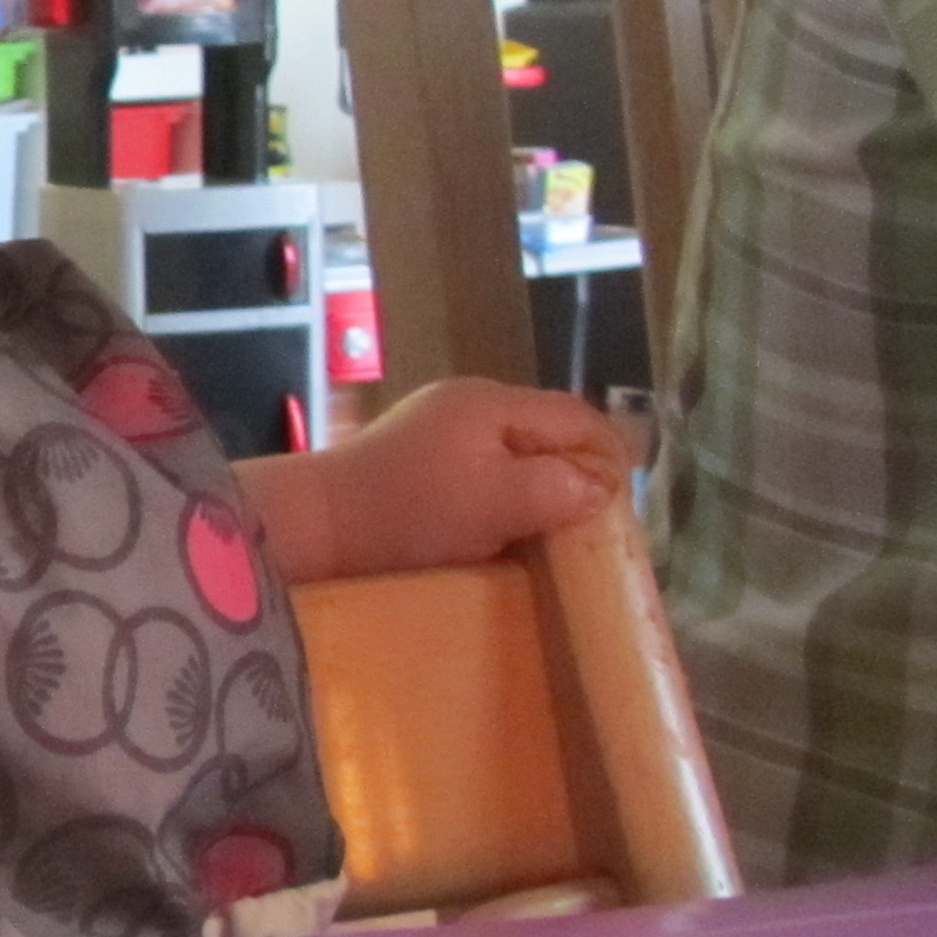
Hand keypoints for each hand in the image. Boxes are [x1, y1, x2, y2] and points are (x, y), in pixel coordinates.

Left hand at [240, 377, 624, 585]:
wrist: (316, 525)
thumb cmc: (407, 512)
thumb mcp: (493, 503)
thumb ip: (555, 489)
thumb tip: (599, 489)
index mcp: (492, 402)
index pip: (576, 416)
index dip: (608, 458)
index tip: (620, 509)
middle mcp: (470, 404)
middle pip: (548, 433)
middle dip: (575, 475)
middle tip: (594, 526)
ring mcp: (441, 430)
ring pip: (517, 455)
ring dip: (538, 490)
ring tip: (557, 534)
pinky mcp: (421, 461)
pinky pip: (484, 472)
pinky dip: (504, 498)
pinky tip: (507, 531)